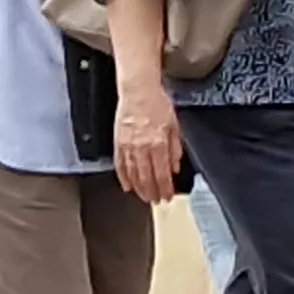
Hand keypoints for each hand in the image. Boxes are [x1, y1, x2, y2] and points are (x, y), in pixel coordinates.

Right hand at [113, 82, 181, 205]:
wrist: (138, 91)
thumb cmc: (158, 104)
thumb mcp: (174, 125)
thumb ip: (175, 148)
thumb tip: (175, 167)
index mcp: (158, 143)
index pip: (162, 173)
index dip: (165, 187)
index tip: (168, 196)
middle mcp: (142, 147)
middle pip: (147, 176)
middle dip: (152, 192)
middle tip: (156, 202)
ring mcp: (127, 146)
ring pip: (133, 173)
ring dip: (139, 188)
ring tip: (144, 197)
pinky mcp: (117, 142)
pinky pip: (120, 164)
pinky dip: (123, 177)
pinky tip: (127, 185)